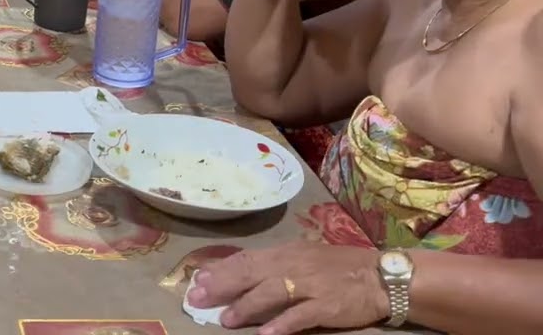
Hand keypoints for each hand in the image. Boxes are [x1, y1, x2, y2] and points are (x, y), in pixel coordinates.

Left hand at [187, 242, 387, 334]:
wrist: (381, 275)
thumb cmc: (339, 266)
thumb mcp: (303, 257)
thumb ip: (273, 263)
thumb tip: (240, 268)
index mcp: (285, 252)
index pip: (246, 258)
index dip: (220, 269)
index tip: (197, 279)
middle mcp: (293, 265)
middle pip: (251, 273)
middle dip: (222, 287)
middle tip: (197, 299)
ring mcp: (310, 285)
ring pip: (271, 293)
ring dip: (246, 306)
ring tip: (226, 320)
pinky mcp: (327, 305)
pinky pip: (300, 315)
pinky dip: (282, 324)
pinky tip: (266, 334)